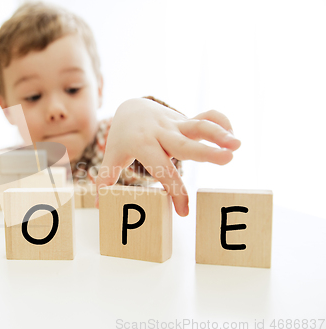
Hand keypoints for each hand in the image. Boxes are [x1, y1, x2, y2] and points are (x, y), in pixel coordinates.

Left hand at [95, 98, 240, 215]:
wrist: (130, 107)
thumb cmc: (122, 138)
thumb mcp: (113, 156)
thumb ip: (106, 178)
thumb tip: (99, 205)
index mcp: (143, 144)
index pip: (162, 170)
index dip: (174, 191)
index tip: (185, 211)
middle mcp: (161, 132)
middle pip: (184, 143)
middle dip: (205, 152)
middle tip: (227, 159)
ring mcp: (175, 123)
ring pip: (198, 126)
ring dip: (219, 133)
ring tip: (238, 144)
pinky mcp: (185, 118)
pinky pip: (206, 115)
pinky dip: (222, 121)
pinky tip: (233, 134)